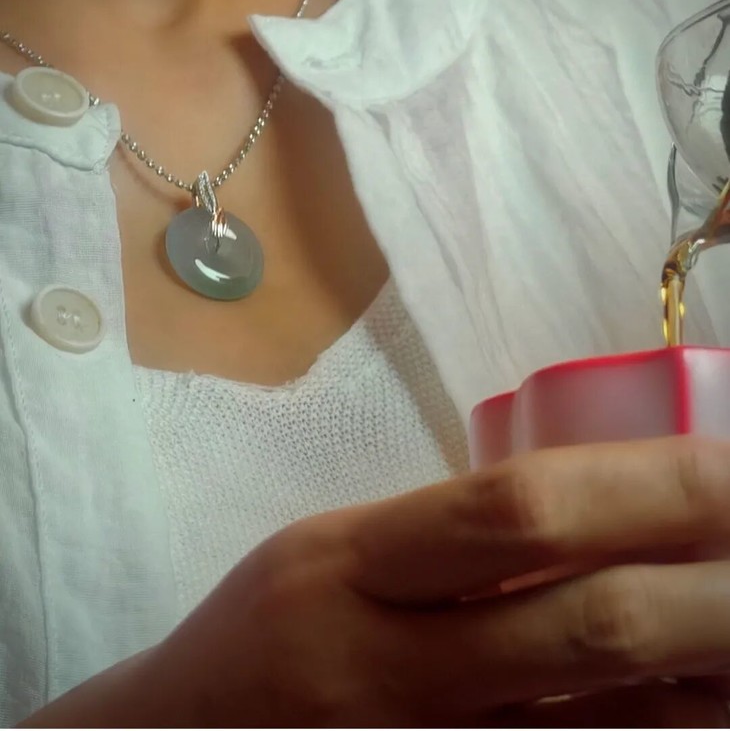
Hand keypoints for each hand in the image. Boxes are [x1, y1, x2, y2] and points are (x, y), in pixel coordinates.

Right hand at [25, 436, 729, 726]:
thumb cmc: (270, 626)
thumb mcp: (345, 549)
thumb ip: (462, 533)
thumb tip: (609, 508)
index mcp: (353, 562)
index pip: (518, 512)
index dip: (648, 488)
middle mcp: (389, 664)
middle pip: (587, 629)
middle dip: (714, 592)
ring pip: (606, 726)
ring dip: (710, 675)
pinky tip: (709, 702)